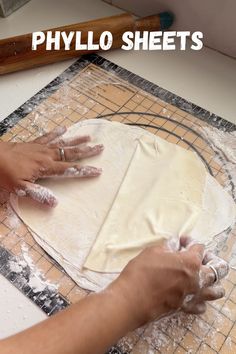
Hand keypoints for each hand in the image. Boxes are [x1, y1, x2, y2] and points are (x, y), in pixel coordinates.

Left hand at [0, 126, 103, 206]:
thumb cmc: (4, 173)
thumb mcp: (20, 188)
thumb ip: (38, 194)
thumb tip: (55, 202)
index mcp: (45, 166)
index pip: (69, 169)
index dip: (84, 170)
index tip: (98, 170)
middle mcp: (46, 155)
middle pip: (71, 153)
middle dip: (87, 151)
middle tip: (100, 147)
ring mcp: (40, 147)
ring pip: (62, 143)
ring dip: (76, 140)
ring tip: (89, 137)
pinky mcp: (33, 143)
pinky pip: (48, 136)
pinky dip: (56, 132)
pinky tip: (64, 128)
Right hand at [110, 237, 228, 326]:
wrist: (131, 299)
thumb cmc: (141, 272)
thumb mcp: (153, 251)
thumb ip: (169, 247)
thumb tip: (175, 243)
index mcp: (190, 262)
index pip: (199, 248)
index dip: (190, 242)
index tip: (181, 241)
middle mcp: (196, 279)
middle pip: (215, 269)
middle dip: (208, 260)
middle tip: (196, 257)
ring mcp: (192, 295)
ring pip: (214, 291)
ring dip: (211, 282)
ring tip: (202, 277)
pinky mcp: (184, 307)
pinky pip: (201, 305)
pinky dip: (200, 299)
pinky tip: (192, 294)